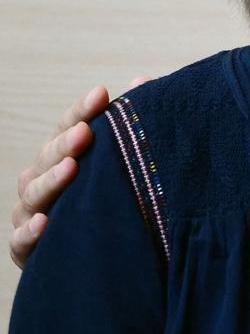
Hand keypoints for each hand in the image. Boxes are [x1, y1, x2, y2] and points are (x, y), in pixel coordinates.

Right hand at [9, 80, 148, 267]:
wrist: (109, 253)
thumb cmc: (115, 197)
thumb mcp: (127, 160)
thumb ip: (132, 123)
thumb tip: (142, 82)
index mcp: (65, 155)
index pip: (69, 126)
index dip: (82, 110)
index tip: (102, 94)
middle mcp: (44, 180)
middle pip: (48, 156)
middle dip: (65, 143)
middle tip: (85, 133)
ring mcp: (33, 214)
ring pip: (33, 194)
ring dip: (50, 181)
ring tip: (70, 169)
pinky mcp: (31, 250)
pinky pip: (21, 242)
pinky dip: (30, 232)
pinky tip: (44, 222)